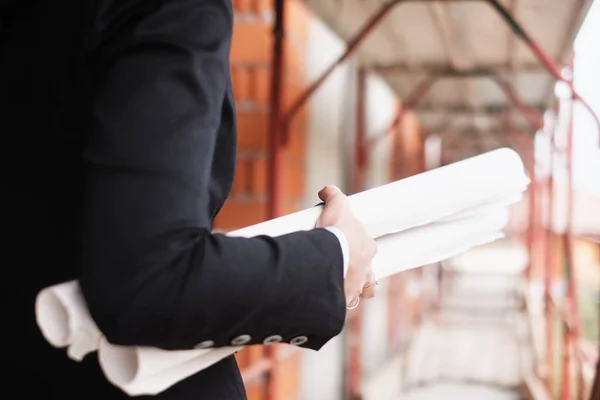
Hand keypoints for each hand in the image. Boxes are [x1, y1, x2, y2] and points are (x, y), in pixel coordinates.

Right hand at [316, 185, 377, 306]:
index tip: (348, 250)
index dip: (359, 250)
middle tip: (343, 268)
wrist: (326, 259)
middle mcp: (366, 270)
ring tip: (342, 287)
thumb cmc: (335, 234)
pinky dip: (338, 302)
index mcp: (367, 248)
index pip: (368, 250)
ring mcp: (356, 287)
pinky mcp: (343, 301)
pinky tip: (330, 299)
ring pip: (361, 292)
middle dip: (358, 272)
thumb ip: (333, 195)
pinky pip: (344, 304)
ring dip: (353, 290)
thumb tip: (327, 190)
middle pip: (368, 274)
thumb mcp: (335, 208)